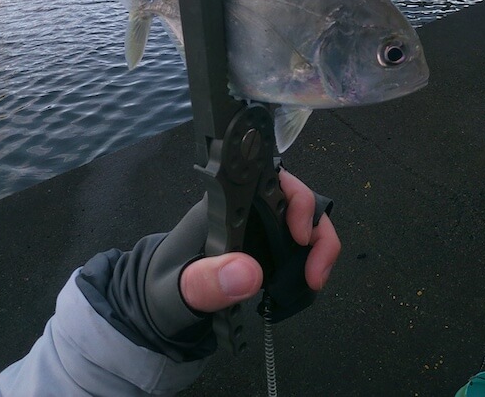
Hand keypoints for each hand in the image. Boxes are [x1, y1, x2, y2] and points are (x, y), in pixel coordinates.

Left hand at [179, 170, 340, 312]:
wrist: (163, 306)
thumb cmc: (164, 289)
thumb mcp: (177, 291)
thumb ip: (206, 282)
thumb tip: (248, 273)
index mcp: (225, 205)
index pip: (270, 179)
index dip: (296, 198)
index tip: (300, 236)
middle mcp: (248, 210)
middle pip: (298, 199)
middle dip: (316, 228)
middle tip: (314, 272)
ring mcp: (262, 228)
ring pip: (307, 220)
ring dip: (320, 246)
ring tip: (314, 280)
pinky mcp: (270, 248)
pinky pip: (303, 245)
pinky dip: (313, 261)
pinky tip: (305, 284)